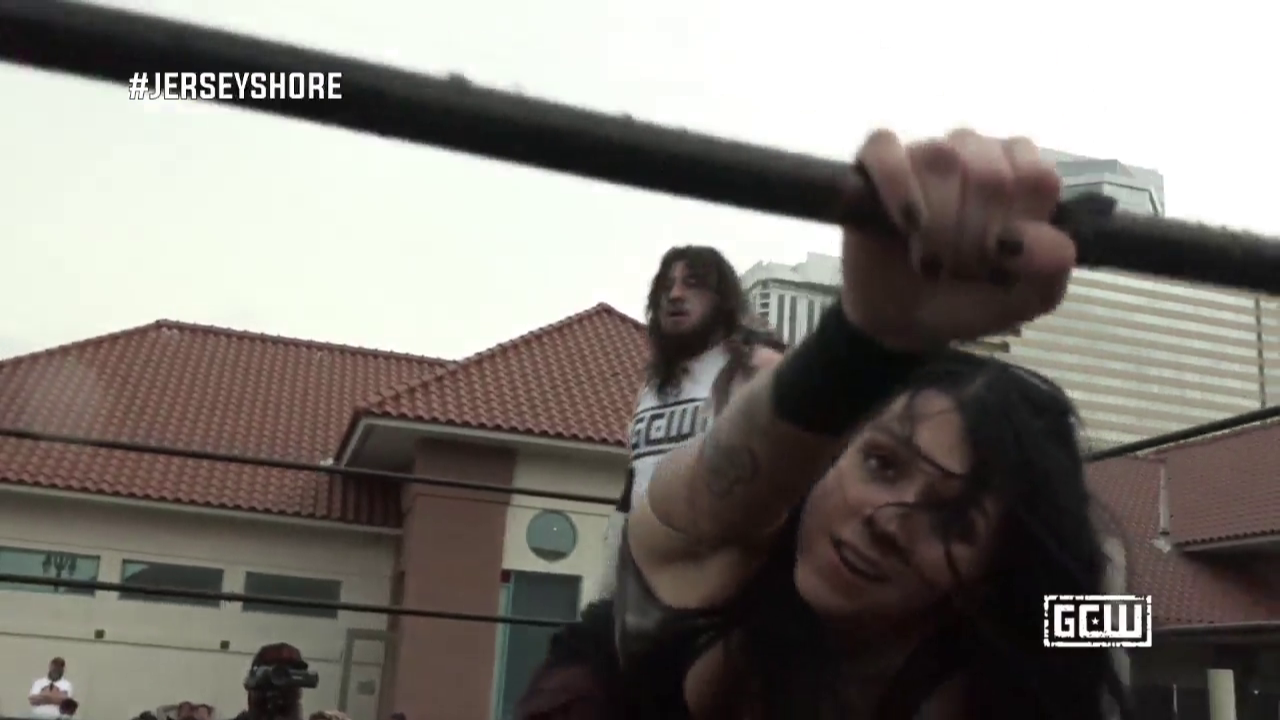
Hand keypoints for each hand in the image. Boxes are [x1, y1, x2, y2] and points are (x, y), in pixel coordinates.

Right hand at [840, 129, 1073, 351]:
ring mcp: (925, 152)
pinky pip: (886, 151)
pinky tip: (904, 223)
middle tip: (958, 270)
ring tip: (927, 262)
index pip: (1035, 175)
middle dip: (972, 236)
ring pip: (941, 159)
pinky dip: (896, 186)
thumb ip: (1048, 267)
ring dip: (936, 223)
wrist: (901, 320)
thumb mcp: (1024, 297)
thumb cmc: (966, 298)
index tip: (999, 261)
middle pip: (989, 172)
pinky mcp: (875, 161)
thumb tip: (1037, 239)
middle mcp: (976, 153)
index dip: (1014, 225)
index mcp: (1020, 174)